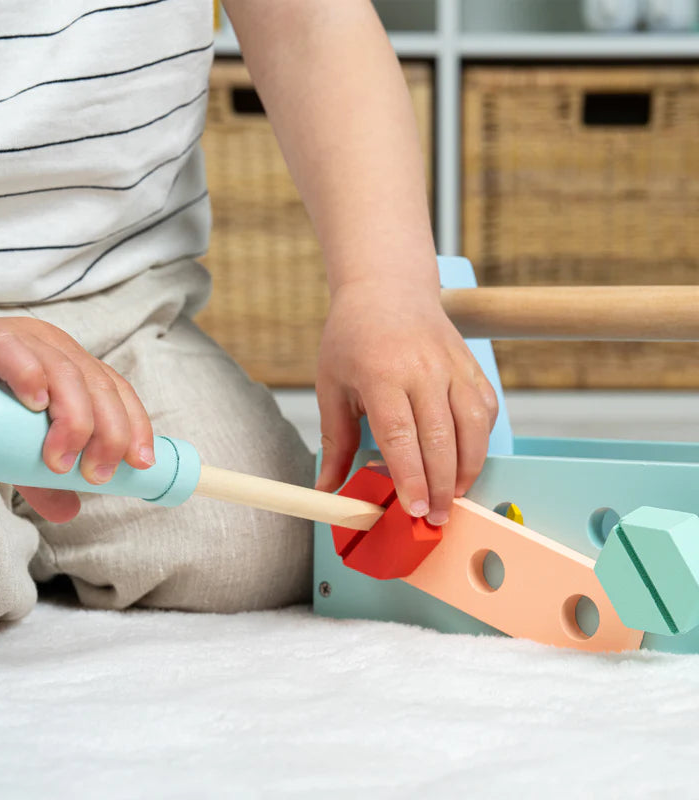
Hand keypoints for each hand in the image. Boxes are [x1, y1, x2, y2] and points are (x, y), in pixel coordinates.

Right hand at [0, 311, 153, 522]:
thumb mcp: (10, 445)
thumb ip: (38, 476)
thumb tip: (71, 511)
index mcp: (72, 368)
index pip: (117, 393)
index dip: (136, 426)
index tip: (140, 465)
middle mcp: (55, 349)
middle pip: (99, 387)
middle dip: (109, 434)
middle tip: (96, 476)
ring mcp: (22, 341)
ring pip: (65, 373)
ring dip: (73, 419)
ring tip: (60, 461)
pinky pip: (13, 353)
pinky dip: (29, 376)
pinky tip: (35, 404)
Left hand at [315, 276, 497, 524]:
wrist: (387, 288)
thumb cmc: (353, 338)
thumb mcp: (331, 386)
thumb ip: (335, 442)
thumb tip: (326, 488)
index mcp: (381, 374)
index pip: (400, 436)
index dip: (410, 477)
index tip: (413, 508)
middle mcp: (422, 370)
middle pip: (440, 439)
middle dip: (441, 486)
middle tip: (435, 518)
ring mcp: (453, 366)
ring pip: (473, 426)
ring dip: (467, 469)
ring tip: (453, 497)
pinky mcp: (471, 366)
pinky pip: (486, 409)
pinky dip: (481, 441)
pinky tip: (467, 460)